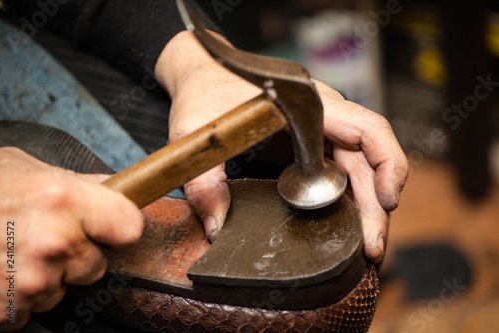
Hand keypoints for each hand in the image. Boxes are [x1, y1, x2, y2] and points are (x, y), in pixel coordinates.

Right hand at [0, 147, 142, 329]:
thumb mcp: (26, 168)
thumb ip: (77, 183)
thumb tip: (113, 188)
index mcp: (64, 200)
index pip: (130, 226)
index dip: (120, 226)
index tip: (110, 226)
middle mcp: (54, 242)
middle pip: (97, 264)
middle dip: (77, 254)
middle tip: (44, 236)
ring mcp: (32, 281)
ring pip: (64, 289)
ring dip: (46, 275)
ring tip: (12, 251)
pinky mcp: (8, 310)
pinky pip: (32, 309)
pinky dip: (19, 296)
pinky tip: (1, 271)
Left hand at [155, 31, 408, 261]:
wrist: (201, 75)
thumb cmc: (204, 92)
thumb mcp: (198, 134)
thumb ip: (204, 180)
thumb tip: (217, 228)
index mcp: (307, 104)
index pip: (367, 129)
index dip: (386, 165)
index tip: (386, 203)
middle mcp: (322, 116)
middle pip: (367, 159)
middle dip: (375, 204)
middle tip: (372, 248)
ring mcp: (317, 131)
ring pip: (358, 169)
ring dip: (366, 207)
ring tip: (364, 247)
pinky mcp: (307, 146)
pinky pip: (339, 172)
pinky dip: (349, 200)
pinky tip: (346, 226)